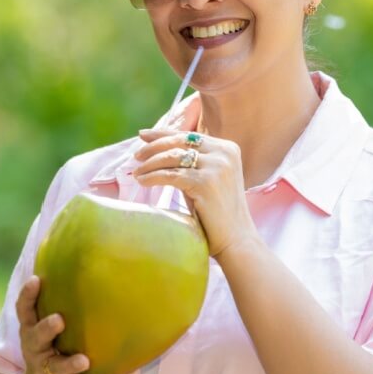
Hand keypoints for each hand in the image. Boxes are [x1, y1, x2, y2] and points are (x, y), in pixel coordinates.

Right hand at [15, 275, 136, 373]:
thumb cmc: (50, 354)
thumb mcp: (46, 335)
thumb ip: (56, 309)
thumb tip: (86, 269)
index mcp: (32, 333)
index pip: (24, 312)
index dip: (27, 296)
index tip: (36, 279)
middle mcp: (36, 352)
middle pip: (36, 339)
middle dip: (46, 329)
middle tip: (59, 319)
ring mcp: (49, 373)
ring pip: (58, 368)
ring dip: (70, 363)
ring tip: (84, 360)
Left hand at [132, 127, 257, 257]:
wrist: (236, 240)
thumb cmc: (218, 213)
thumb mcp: (209, 179)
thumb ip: (194, 163)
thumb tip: (162, 150)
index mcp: (227, 148)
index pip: (189, 135)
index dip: (163, 134)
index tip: (143, 135)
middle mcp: (224, 153)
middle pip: (180, 141)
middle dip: (154, 146)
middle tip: (136, 155)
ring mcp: (216, 167)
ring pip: (173, 157)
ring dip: (150, 164)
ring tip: (137, 172)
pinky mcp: (205, 183)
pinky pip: (171, 175)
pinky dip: (153, 177)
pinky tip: (142, 181)